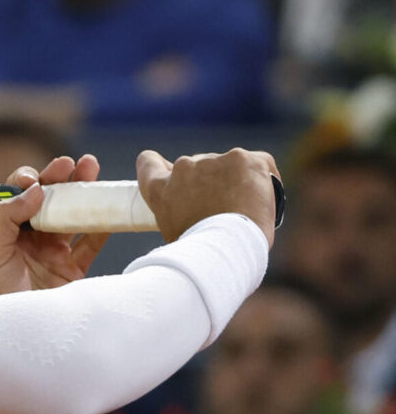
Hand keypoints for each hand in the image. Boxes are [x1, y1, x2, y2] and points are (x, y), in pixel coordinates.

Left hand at [0, 155, 109, 294]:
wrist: (14, 341)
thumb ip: (8, 218)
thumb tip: (35, 188)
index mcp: (8, 233)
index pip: (20, 197)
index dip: (31, 181)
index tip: (38, 178)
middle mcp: (31, 240)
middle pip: (50, 201)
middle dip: (62, 179)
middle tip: (76, 163)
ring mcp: (54, 255)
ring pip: (73, 217)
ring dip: (84, 194)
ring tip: (94, 170)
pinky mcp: (74, 272)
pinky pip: (91, 244)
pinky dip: (103, 227)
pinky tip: (110, 208)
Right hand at [136, 148, 279, 245]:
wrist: (226, 249)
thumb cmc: (201, 254)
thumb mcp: (174, 233)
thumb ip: (177, 209)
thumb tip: (191, 207)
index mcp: (160, 188)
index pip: (149, 163)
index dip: (160, 166)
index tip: (169, 172)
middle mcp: (182, 168)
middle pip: (198, 167)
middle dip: (210, 183)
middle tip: (224, 210)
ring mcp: (213, 160)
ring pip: (229, 166)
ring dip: (236, 182)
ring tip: (246, 211)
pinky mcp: (243, 159)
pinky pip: (259, 162)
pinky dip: (263, 178)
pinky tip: (266, 197)